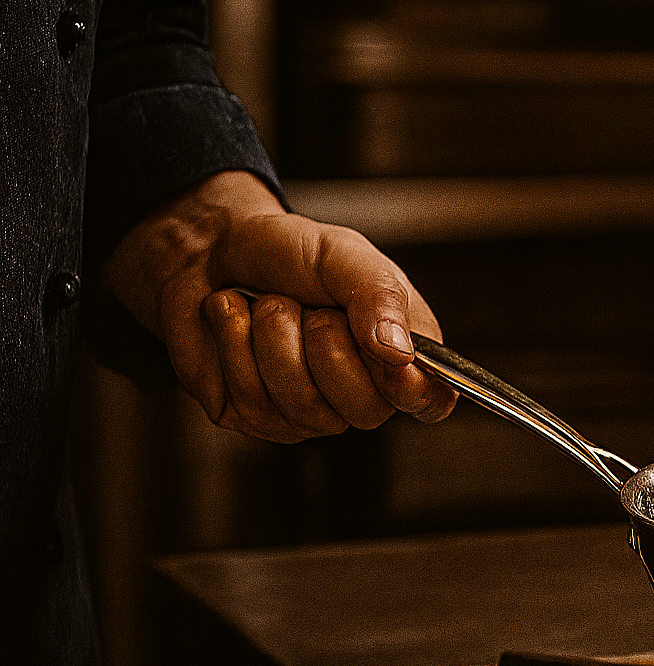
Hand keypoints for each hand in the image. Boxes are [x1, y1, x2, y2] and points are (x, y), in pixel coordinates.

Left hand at [101, 171, 456, 441]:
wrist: (211, 249)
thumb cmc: (288, 253)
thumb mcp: (343, 255)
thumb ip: (378, 296)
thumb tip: (400, 354)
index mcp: (401, 352)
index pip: (431, 401)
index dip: (414, 391)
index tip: (390, 361)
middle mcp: (360, 392)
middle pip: (364, 410)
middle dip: (326, 342)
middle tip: (308, 305)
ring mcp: (307, 412)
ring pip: (302, 404)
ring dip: (273, 336)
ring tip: (266, 306)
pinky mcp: (254, 416)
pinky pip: (252, 400)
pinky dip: (236, 345)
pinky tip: (235, 322)